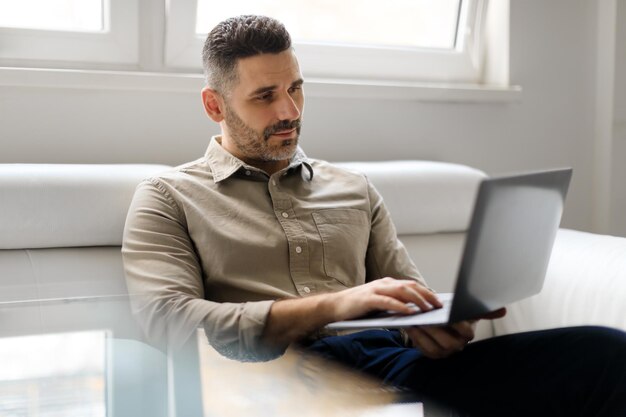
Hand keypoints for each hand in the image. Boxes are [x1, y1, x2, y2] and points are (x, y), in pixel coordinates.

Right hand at [326, 277, 441, 321]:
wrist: (334, 306)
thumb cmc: (358, 308)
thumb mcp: (380, 304)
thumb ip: (394, 304)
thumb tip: (414, 312)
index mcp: (388, 284)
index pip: (412, 285)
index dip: (427, 292)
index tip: (439, 301)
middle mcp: (384, 284)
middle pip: (410, 286)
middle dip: (427, 295)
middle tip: (439, 305)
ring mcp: (375, 290)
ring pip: (401, 291)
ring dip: (417, 300)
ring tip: (427, 309)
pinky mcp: (367, 299)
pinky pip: (387, 301)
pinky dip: (400, 306)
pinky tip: (409, 312)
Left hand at [404, 308, 506, 358]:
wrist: (442, 320)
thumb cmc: (456, 313)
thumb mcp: (468, 308)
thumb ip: (485, 309)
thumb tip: (503, 309)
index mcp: (468, 334)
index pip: (465, 331)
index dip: (457, 324)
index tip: (448, 314)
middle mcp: (458, 346)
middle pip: (448, 342)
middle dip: (436, 331)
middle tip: (426, 319)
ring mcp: (445, 352)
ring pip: (434, 347)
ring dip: (424, 335)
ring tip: (415, 322)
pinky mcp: (432, 354)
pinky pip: (423, 349)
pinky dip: (416, 339)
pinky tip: (410, 327)